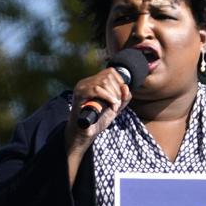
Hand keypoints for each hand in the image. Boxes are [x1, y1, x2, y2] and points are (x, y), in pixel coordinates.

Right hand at [64, 67, 130, 184]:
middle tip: (116, 104)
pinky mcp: (79, 94)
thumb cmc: (99, 120)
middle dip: (118, 91)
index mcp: (94, 82)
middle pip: (108, 76)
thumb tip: (126, 87)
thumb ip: (124, 97)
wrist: (85, 133)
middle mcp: (86, 82)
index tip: (121, 96)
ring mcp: (81, 87)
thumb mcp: (116, 107)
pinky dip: (108, 98)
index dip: (120, 82)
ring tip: (113, 107)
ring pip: (104, 82)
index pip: (110, 72)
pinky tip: (111, 106)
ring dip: (114, 96)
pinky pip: (97, 89)